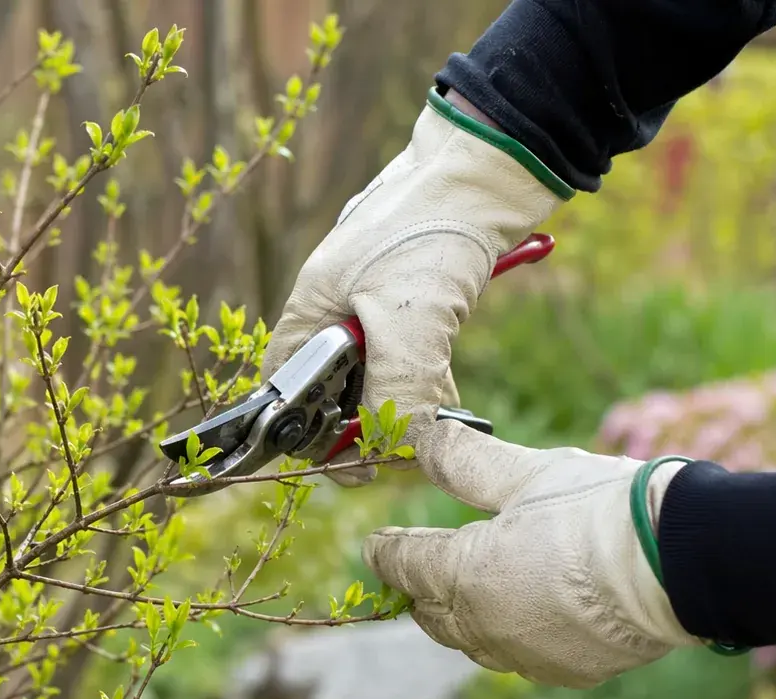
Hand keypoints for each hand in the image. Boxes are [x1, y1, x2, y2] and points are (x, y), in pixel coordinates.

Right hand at [261, 91, 569, 485]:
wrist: (490, 162)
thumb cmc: (434, 224)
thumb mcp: (411, 318)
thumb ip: (397, 388)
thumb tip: (395, 445)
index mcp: (312, 303)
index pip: (285, 383)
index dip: (306, 428)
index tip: (347, 460)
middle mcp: (336, 301)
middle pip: (332, 383)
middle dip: (362, 419)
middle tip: (397, 448)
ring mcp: (375, 297)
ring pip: (376, 371)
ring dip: (403, 400)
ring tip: (433, 423)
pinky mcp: (416, 293)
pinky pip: (411, 352)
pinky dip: (428, 378)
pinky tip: (451, 395)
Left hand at [360, 417, 702, 688]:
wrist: (683, 563)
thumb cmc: (600, 510)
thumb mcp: (527, 472)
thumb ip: (465, 459)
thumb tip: (422, 436)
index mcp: (463, 574)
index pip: (406, 565)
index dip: (387, 550)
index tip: (377, 544)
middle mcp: (484, 625)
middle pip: (431, 612)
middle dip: (418, 589)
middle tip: (412, 571)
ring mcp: (525, 657)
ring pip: (471, 642)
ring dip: (459, 619)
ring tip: (458, 598)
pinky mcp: (566, 672)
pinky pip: (518, 659)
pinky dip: (508, 638)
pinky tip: (518, 622)